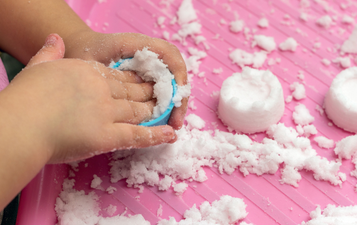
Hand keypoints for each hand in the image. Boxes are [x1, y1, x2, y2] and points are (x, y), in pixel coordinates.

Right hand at [0, 34, 176, 163]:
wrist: (19, 125)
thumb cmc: (24, 99)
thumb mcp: (37, 67)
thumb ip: (49, 52)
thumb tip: (55, 38)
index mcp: (87, 72)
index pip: (118, 76)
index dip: (134, 81)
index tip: (144, 84)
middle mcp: (101, 89)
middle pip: (131, 92)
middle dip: (149, 95)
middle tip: (164, 98)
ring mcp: (106, 112)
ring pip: (137, 111)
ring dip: (155, 112)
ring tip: (169, 113)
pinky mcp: (106, 136)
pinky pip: (136, 135)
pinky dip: (155, 135)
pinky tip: (170, 134)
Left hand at [63, 31, 187, 129]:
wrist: (81, 48)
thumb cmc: (85, 52)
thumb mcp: (91, 61)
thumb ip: (108, 72)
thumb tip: (133, 90)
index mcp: (139, 44)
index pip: (170, 56)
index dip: (178, 77)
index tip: (175, 102)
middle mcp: (151, 52)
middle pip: (177, 72)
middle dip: (180, 98)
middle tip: (176, 123)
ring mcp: (152, 64)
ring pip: (173, 83)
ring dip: (175, 104)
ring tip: (172, 126)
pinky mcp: (150, 76)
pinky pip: (164, 90)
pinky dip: (166, 106)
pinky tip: (162, 122)